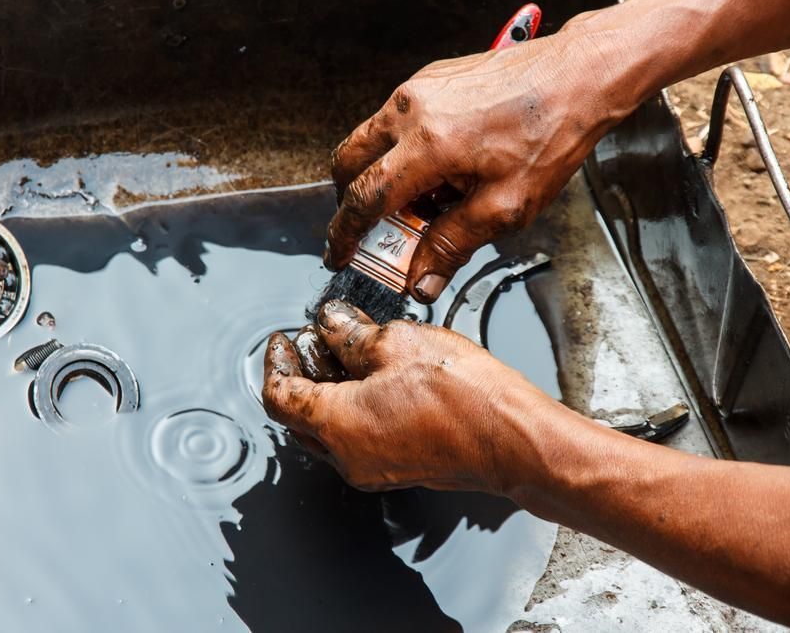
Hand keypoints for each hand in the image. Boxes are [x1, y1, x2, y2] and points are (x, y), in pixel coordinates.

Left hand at [262, 299, 553, 493]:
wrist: (514, 440)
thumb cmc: (466, 398)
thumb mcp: (398, 342)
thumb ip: (351, 333)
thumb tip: (331, 323)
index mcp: (337, 425)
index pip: (278, 395)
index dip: (275, 362)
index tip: (283, 339)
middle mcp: (349, 456)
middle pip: (300, 415)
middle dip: (302, 373)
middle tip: (313, 340)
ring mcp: (374, 467)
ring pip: (330, 427)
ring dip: (330, 389)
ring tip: (350, 350)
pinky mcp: (399, 466)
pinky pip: (359, 435)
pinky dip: (355, 405)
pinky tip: (378, 374)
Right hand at [326, 29, 629, 302]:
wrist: (577, 77)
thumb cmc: (550, 133)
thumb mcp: (506, 207)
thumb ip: (453, 245)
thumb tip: (423, 278)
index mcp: (428, 145)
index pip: (364, 197)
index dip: (344, 233)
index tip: (338, 253)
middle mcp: (411, 111)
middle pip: (348, 163)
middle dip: (351, 201)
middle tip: (376, 229)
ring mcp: (417, 90)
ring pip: (368, 140)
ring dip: (380, 176)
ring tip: (426, 202)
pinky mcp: (428, 80)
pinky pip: (394, 122)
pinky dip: (401, 152)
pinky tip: (441, 172)